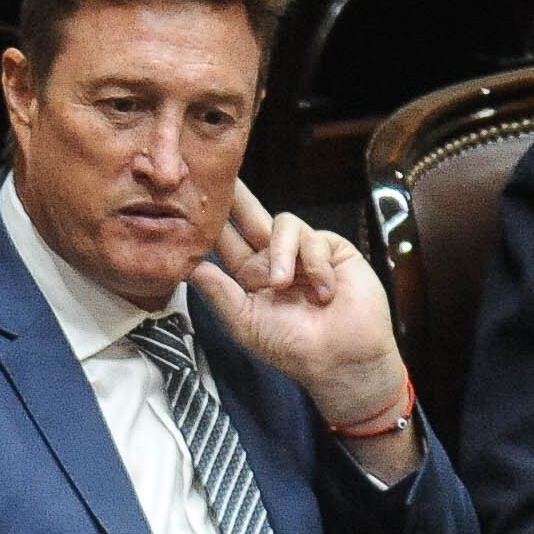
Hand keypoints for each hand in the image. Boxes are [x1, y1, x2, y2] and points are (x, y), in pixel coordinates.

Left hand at [182, 182, 411, 433]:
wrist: (342, 359)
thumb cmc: (293, 348)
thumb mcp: (247, 325)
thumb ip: (220, 295)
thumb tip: (190, 268)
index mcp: (250, 276)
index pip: (227, 241)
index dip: (213, 222)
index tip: (194, 200)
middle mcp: (275, 258)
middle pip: (252, 216)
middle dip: (239, 196)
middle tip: (225, 173)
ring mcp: (304, 251)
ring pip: (284, 224)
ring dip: (282, 252)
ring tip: (284, 284)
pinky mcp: (333, 249)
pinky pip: (315, 239)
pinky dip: (316, 266)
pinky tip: (323, 293)